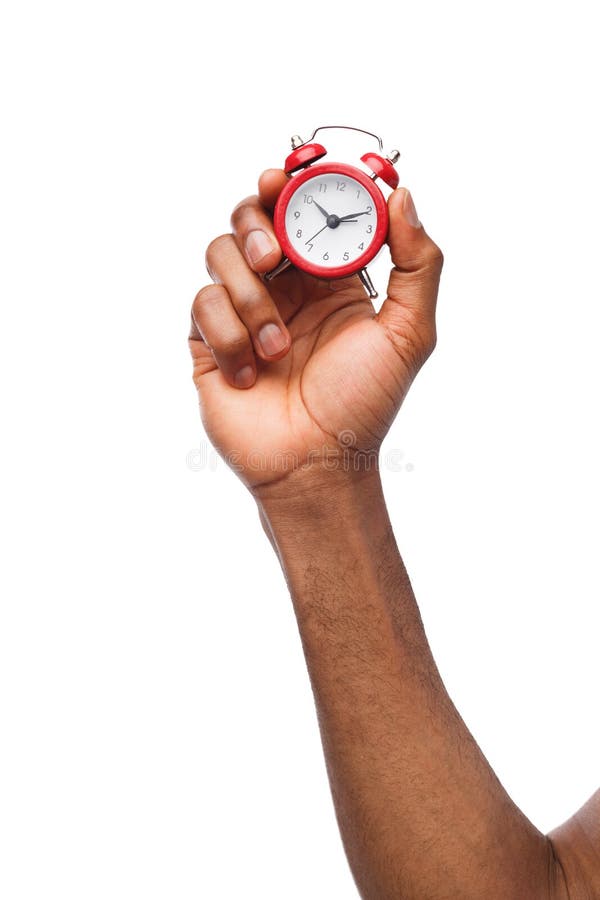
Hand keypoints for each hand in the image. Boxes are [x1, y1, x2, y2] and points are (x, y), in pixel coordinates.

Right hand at [189, 169, 442, 496]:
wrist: (314, 466)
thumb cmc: (363, 404)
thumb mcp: (409, 334)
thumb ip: (417, 263)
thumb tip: (402, 194)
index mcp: (329, 279)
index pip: (306, 211)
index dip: (296, 186)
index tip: (290, 177)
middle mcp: (285, 287)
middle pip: (252, 218)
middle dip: (257, 226)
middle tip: (273, 259)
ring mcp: (243, 311)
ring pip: (221, 254)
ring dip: (249, 297)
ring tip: (278, 348)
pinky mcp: (209, 339)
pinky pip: (202, 303)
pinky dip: (228, 333)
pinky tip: (252, 374)